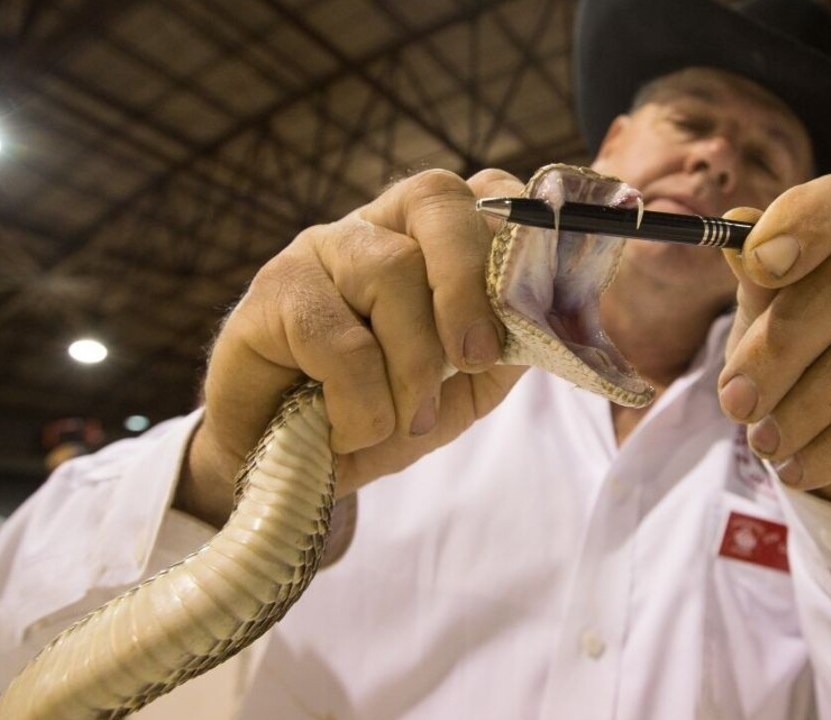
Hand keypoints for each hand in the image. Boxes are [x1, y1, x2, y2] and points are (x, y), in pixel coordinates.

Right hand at [178, 169, 528, 527]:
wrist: (296, 466)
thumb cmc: (383, 414)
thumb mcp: (466, 386)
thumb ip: (511, 341)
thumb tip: (556, 314)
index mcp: (431, 238)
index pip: (486, 193)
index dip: (517, 237)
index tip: (530, 311)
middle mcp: (376, 226)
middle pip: (436, 201)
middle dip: (468, 285)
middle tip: (474, 360)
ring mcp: (319, 247)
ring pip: (391, 272)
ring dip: (412, 367)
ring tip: (405, 419)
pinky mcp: (273, 289)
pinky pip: (341, 340)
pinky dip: (360, 402)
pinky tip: (348, 429)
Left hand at [718, 173, 830, 525]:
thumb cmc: (803, 393)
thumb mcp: (763, 344)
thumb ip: (757, 290)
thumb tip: (734, 222)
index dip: (808, 219)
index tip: (759, 262)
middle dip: (785, 341)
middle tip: (736, 402)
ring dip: (809, 402)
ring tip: (765, 446)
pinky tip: (802, 468)